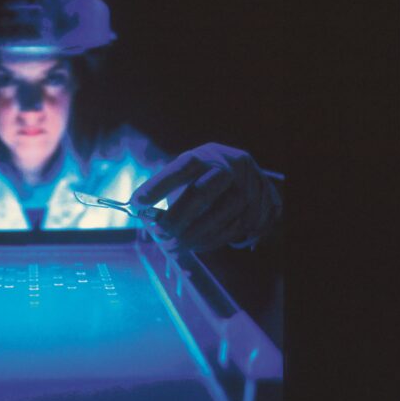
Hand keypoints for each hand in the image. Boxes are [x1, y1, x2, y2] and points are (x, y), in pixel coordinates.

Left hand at [131, 143, 280, 251]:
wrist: (249, 178)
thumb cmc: (205, 178)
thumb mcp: (187, 176)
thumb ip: (166, 191)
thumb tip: (141, 211)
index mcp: (206, 155)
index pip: (182, 167)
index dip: (159, 185)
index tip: (137, 203)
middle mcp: (231, 166)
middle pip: (202, 192)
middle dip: (178, 217)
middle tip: (160, 233)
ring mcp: (250, 186)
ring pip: (220, 214)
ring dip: (194, 235)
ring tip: (174, 245)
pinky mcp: (262, 206)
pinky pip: (234, 229)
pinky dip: (211, 241)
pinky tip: (195, 245)